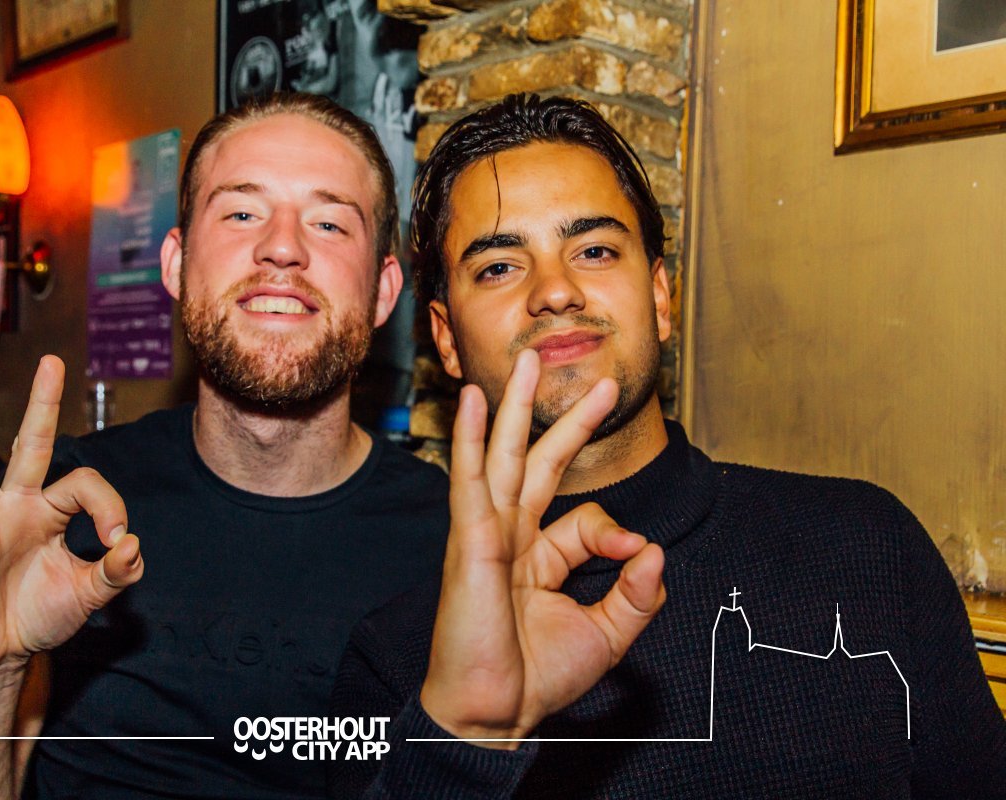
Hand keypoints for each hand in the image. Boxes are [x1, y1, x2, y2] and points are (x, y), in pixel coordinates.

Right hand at [0, 356, 142, 681]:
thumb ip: (116, 572)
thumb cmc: (41, 614)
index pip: (85, 484)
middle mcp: (17, 504)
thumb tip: (133, 545)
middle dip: (42, 403)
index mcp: (52, 511)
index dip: (109, 508)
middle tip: (53, 361)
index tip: (118, 544)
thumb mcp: (89, 594)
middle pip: (31, 444)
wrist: (0, 654)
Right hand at [419, 349, 665, 746]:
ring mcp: (486, 534)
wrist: (494, 713)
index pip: (585, 519)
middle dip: (565, 418)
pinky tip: (475, 402)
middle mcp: (511, 536)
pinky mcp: (469, 540)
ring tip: (525, 363)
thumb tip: (655, 550)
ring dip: (514, 407)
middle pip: (539, 462)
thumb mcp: (608, 634)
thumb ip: (638, 594)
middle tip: (595, 379)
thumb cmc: (536, 677)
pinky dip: (473, 438)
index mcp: (538, 556)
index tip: (637, 559)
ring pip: (504, 457)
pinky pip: (471, 480)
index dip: (618, 533)